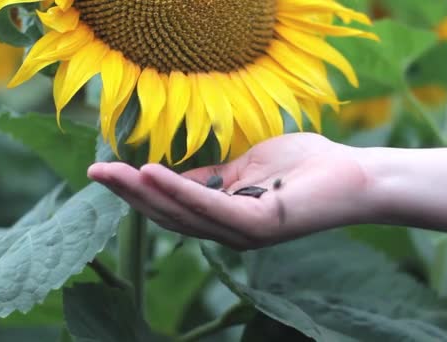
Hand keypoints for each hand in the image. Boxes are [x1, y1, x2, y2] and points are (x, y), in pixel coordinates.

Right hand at [88, 133, 373, 249]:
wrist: (352, 173)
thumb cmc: (304, 166)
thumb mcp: (247, 168)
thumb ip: (214, 176)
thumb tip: (177, 174)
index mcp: (227, 217)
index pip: (174, 207)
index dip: (140, 192)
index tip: (108, 171)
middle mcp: (230, 232)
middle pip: (171, 215)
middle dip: (130, 195)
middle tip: (95, 172)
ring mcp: (245, 232)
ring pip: (184, 214)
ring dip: (145, 193)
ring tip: (112, 173)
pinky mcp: (260, 224)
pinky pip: (212, 204)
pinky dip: (180, 189)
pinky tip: (151, 174)